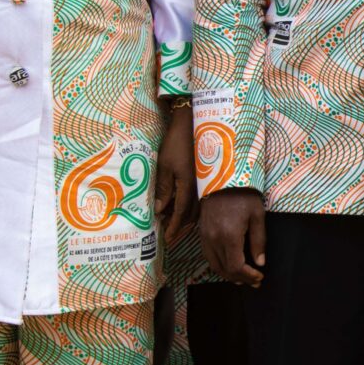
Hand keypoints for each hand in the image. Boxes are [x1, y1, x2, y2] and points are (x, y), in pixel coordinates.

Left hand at [155, 102, 196, 245]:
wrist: (192, 124)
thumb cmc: (176, 143)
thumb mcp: (165, 165)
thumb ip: (164, 189)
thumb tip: (160, 211)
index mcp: (187, 186)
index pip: (180, 214)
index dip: (173, 228)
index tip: (167, 240)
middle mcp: (198, 188)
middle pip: (190, 216)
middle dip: (180, 228)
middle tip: (170, 239)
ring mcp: (202, 184)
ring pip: (196, 209)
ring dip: (185, 221)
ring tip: (175, 228)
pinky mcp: (203, 179)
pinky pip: (198, 200)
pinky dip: (191, 210)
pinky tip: (184, 211)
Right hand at [202, 188, 266, 285]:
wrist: (222, 176)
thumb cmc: (243, 193)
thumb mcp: (257, 215)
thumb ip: (259, 241)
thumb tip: (260, 262)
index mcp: (229, 236)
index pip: (236, 267)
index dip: (248, 276)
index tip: (260, 277)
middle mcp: (214, 239)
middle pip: (225, 269)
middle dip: (241, 279)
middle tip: (254, 281)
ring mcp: (205, 236)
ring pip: (214, 265)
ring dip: (228, 275)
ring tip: (242, 279)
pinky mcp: (202, 232)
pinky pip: (208, 255)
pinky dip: (218, 265)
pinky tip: (228, 266)